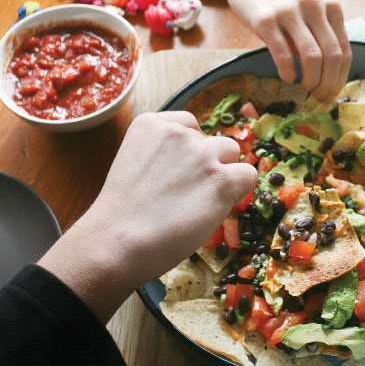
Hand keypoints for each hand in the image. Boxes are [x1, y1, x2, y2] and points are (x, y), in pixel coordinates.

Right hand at [37, 111, 256, 319]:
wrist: (116, 242)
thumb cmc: (121, 217)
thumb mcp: (134, 165)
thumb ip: (162, 154)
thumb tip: (192, 165)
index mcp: (151, 123)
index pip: (188, 125)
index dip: (189, 151)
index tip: (177, 174)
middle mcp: (178, 132)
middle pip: (212, 140)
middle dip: (207, 163)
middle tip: (188, 194)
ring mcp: (201, 154)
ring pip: (232, 152)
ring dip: (223, 174)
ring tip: (200, 202)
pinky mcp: (221, 179)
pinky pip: (248, 175)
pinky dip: (239, 191)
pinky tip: (217, 207)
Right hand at [221, 0, 351, 100]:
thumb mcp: (310, 8)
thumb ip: (320, 34)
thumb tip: (328, 75)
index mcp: (331, 6)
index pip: (344, 51)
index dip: (340, 78)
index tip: (332, 93)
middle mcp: (314, 7)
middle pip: (332, 57)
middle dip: (328, 84)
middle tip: (319, 96)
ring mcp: (289, 13)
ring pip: (312, 57)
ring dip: (311, 81)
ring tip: (304, 87)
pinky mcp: (265, 20)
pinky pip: (283, 54)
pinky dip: (288, 72)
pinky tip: (287, 77)